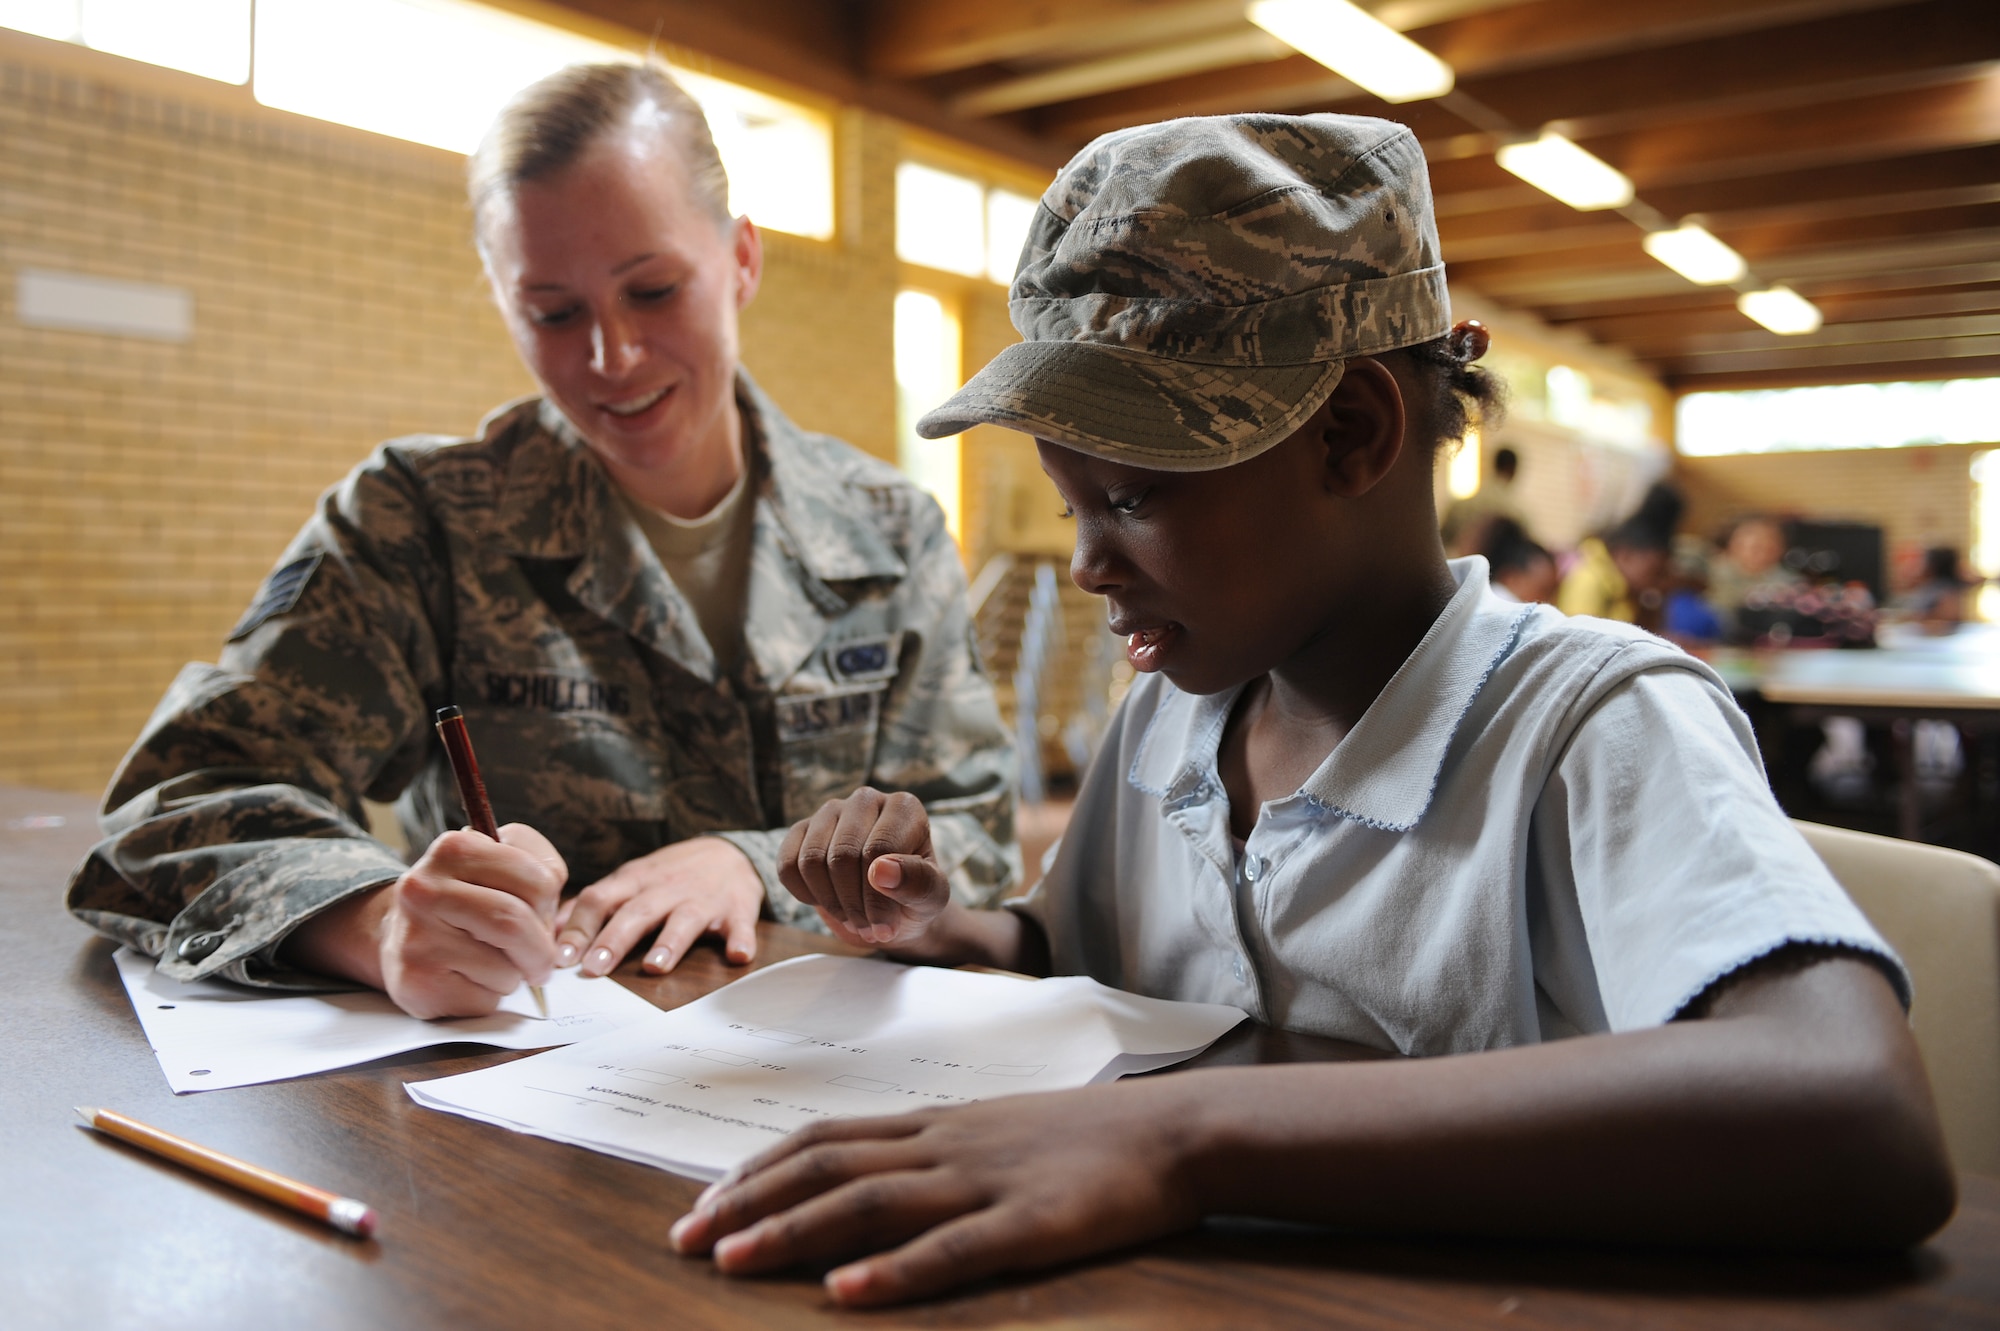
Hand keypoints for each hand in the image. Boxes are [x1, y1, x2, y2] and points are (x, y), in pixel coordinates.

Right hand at [285, 823, 567, 1018]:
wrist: (401, 935)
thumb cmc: (468, 899)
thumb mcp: (502, 864)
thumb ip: (540, 869)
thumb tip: (551, 914)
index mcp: (454, 849)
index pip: (538, 880)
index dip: (551, 907)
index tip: (541, 916)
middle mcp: (424, 888)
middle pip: (514, 924)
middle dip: (540, 951)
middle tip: (540, 962)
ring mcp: (414, 937)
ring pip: (503, 969)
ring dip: (514, 976)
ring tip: (492, 964)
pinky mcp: (414, 982)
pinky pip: (482, 999)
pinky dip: (490, 997)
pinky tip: (468, 980)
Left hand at [554, 837, 762, 976]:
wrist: (729, 853)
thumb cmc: (669, 875)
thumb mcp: (629, 880)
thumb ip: (594, 904)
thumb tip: (551, 929)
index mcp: (634, 881)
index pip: (599, 898)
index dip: (578, 927)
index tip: (560, 958)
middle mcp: (665, 889)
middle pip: (636, 912)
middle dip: (614, 939)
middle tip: (594, 969)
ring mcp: (702, 900)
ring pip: (683, 920)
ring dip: (670, 943)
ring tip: (655, 968)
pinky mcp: (737, 910)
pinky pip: (741, 926)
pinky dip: (741, 940)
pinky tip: (737, 955)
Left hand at [668, 1080, 1203, 1306]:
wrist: (1176, 1132)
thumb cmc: (1086, 1139)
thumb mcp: (996, 1131)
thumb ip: (934, 1151)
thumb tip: (865, 1175)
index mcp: (937, 1124)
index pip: (826, 1138)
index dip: (758, 1169)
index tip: (703, 1202)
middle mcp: (946, 1145)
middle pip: (827, 1166)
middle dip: (750, 1201)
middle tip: (684, 1239)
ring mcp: (985, 1181)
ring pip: (870, 1201)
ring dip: (793, 1232)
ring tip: (732, 1261)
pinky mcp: (1030, 1224)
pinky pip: (951, 1250)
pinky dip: (892, 1272)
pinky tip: (845, 1294)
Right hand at [777, 788, 951, 947]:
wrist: (891, 911)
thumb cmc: (915, 899)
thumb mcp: (931, 899)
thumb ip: (918, 883)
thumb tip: (881, 870)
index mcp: (904, 808)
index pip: (878, 850)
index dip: (877, 897)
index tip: (885, 928)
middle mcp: (866, 800)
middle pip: (842, 854)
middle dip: (853, 903)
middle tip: (869, 927)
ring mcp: (830, 812)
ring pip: (812, 859)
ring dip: (830, 901)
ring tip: (853, 917)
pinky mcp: (802, 831)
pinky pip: (787, 865)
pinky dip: (804, 893)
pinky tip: (826, 900)